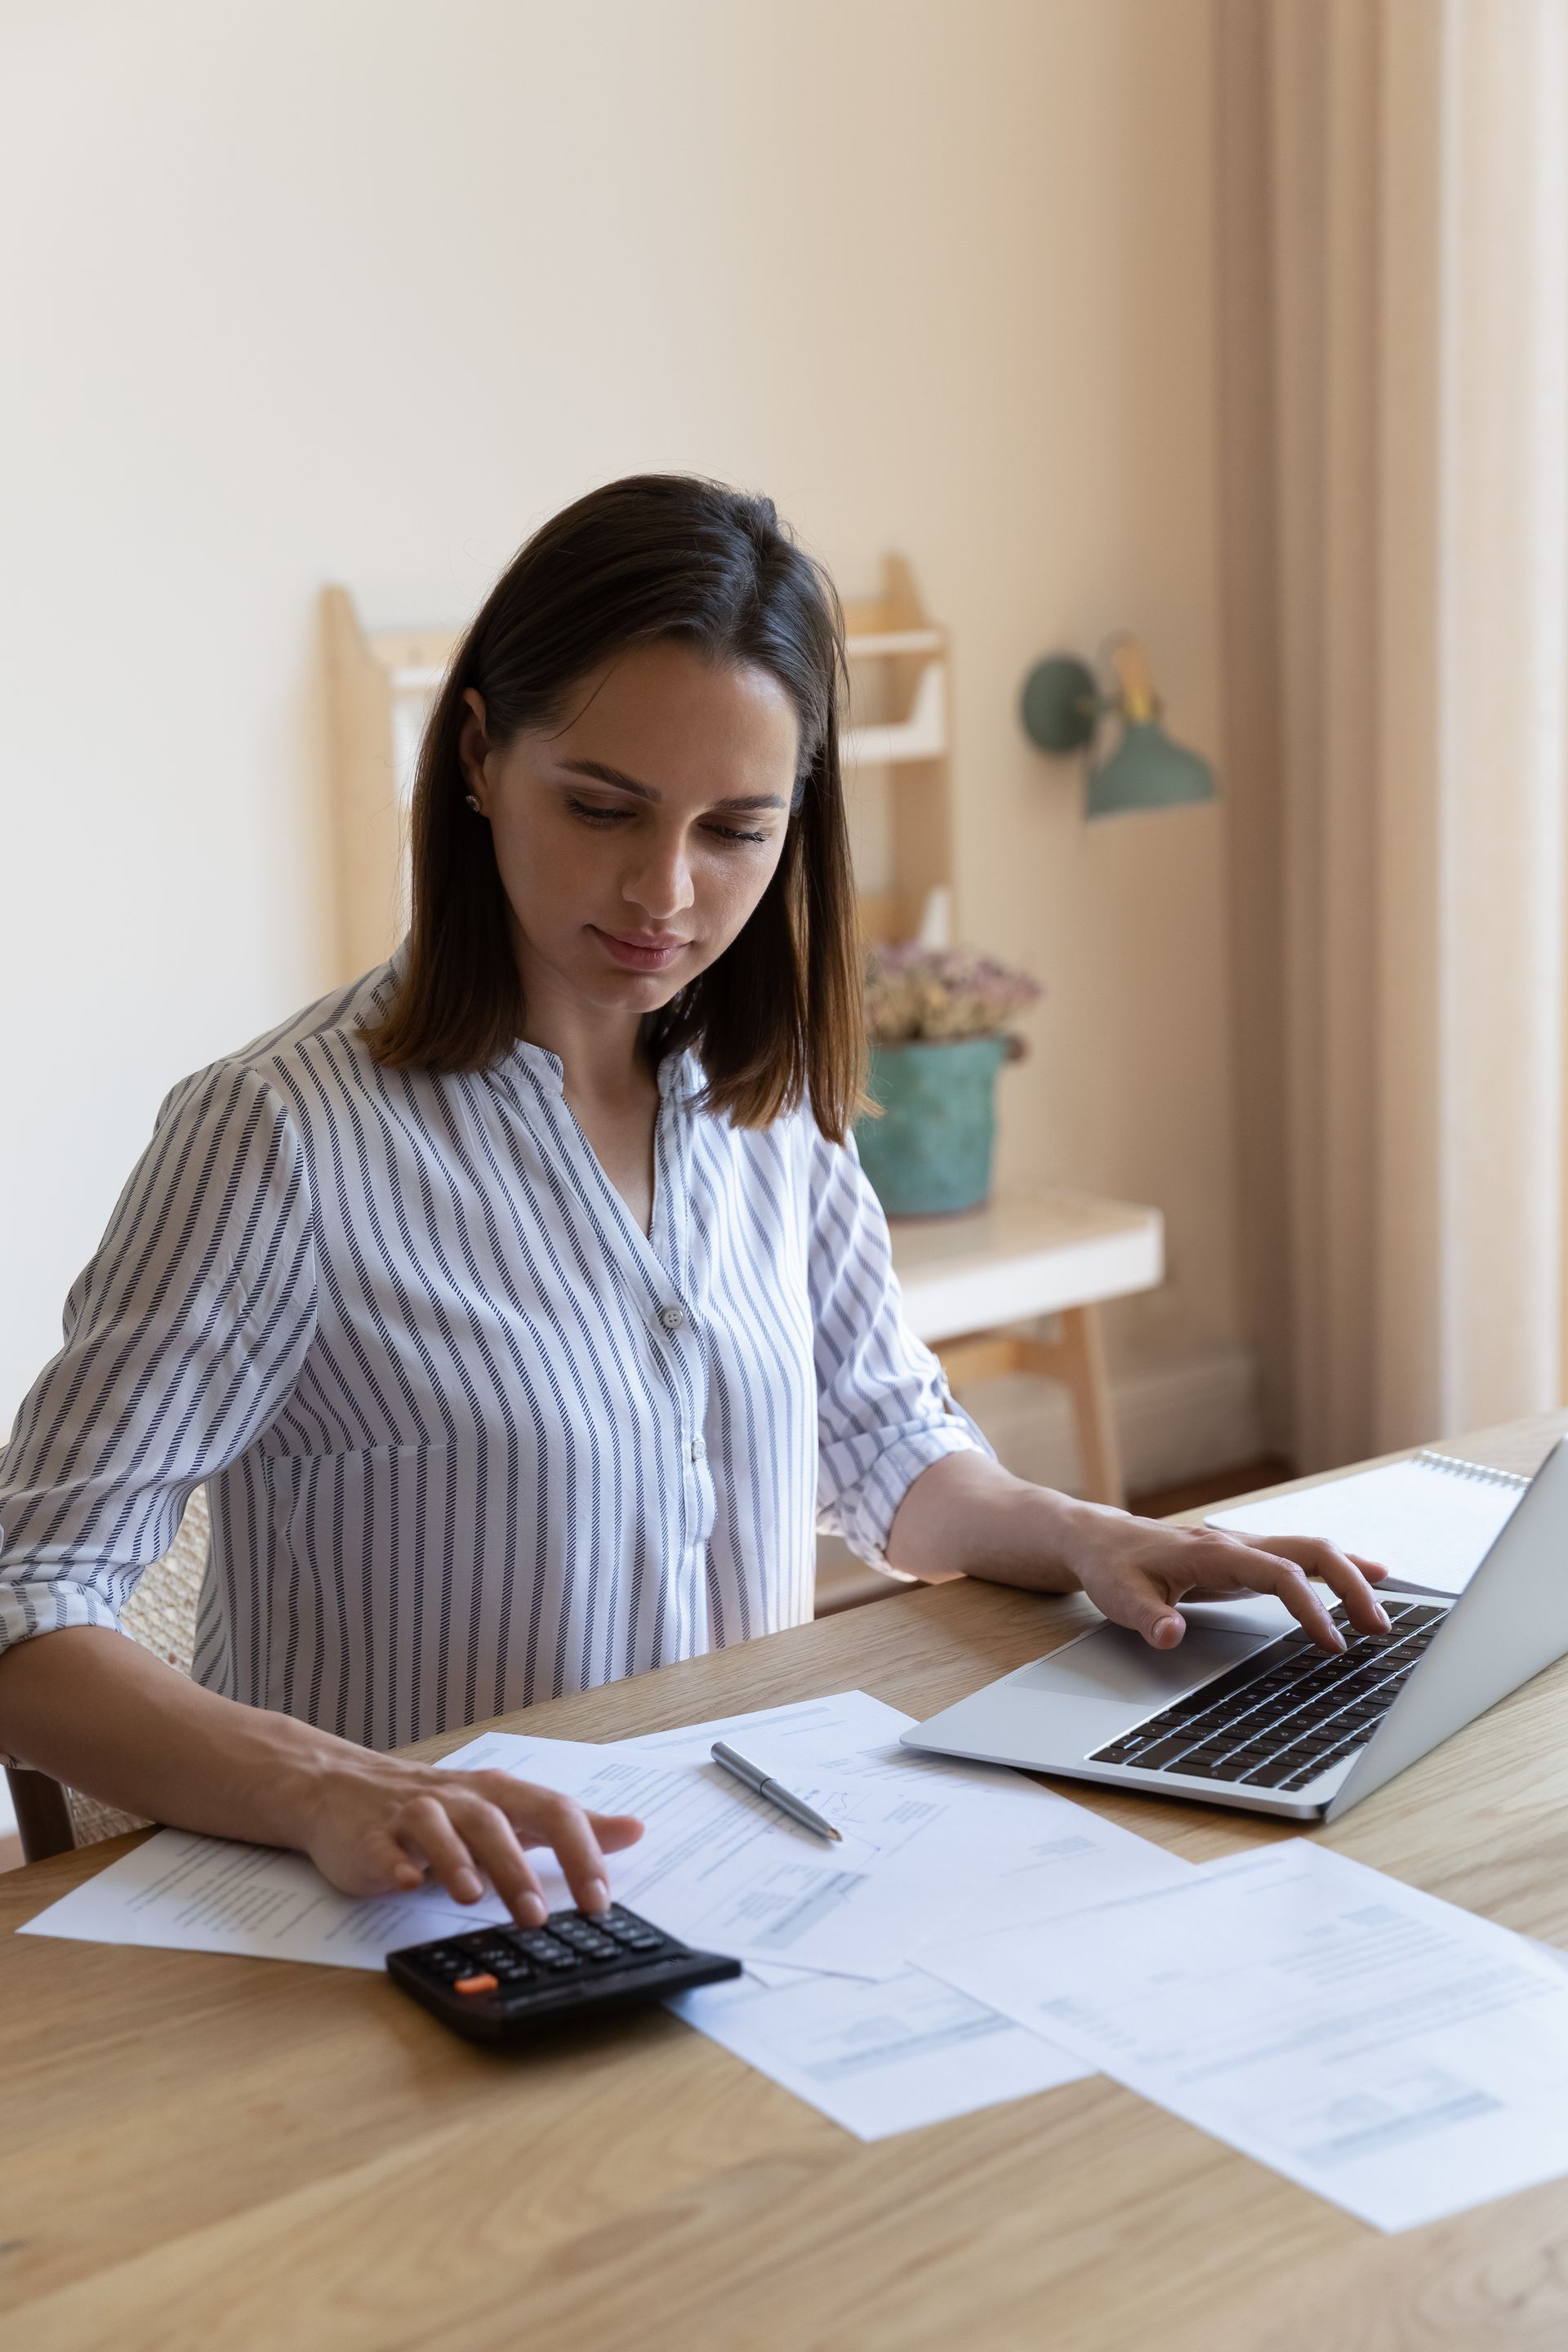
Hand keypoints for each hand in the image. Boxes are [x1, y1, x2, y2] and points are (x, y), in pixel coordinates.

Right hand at [299, 1754, 643, 1923]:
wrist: (346, 1790)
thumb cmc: (441, 1806)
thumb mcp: (510, 1810)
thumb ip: (569, 1825)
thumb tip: (634, 1830)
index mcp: (500, 1795)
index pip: (551, 1812)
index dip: (578, 1853)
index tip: (599, 1899)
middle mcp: (460, 1799)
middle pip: (495, 1823)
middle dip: (516, 1868)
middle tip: (536, 1915)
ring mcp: (413, 1816)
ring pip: (438, 1829)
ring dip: (457, 1862)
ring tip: (472, 1898)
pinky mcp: (370, 1837)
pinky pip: (383, 1848)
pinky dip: (395, 1863)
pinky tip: (406, 1882)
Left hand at [1067, 1512, 1390, 1653]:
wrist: (1098, 1539)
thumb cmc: (1111, 1565)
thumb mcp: (1118, 1596)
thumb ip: (1146, 1618)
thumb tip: (1170, 1635)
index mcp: (1214, 1552)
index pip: (1279, 1575)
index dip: (1310, 1608)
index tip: (1332, 1643)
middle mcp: (1237, 1543)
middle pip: (1311, 1551)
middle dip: (1351, 1585)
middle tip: (1379, 1628)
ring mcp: (1244, 1548)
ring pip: (1311, 1550)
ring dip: (1351, 1575)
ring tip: (1383, 1612)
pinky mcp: (1245, 1558)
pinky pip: (1299, 1557)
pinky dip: (1334, 1569)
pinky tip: (1363, 1579)